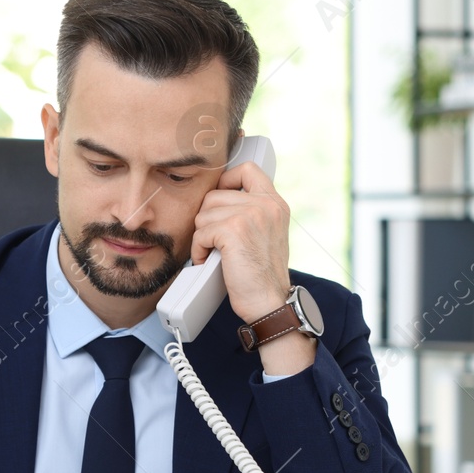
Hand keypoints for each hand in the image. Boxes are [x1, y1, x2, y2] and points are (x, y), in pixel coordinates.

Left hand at [189, 157, 291, 323]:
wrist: (270, 302)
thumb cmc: (263, 275)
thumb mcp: (267, 234)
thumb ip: (252, 213)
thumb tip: (218, 200)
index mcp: (274, 203)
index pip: (247, 169)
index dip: (226, 180)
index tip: (219, 203)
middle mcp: (265, 204)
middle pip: (214, 195)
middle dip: (208, 221)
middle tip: (214, 243)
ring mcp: (250, 215)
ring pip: (203, 214)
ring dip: (202, 237)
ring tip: (214, 255)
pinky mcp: (233, 230)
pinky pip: (200, 232)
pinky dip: (199, 250)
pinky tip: (209, 261)